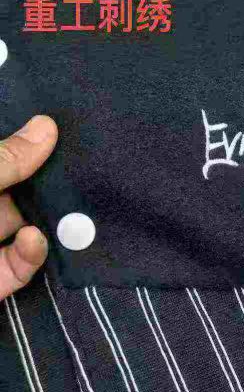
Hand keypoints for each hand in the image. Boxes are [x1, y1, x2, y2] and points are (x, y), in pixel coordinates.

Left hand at [0, 115, 57, 299]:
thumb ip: (5, 160)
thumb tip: (48, 125)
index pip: (4, 157)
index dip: (30, 146)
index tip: (68, 131)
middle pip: (18, 190)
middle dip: (50, 184)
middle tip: (88, 171)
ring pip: (24, 227)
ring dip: (48, 221)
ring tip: (75, 206)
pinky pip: (19, 266)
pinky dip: (31, 253)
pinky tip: (34, 240)